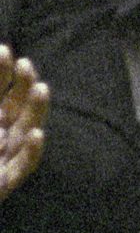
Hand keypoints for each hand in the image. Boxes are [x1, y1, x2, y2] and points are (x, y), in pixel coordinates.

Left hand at [0, 46, 49, 203]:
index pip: (0, 92)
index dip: (3, 72)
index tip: (3, 49)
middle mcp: (2, 137)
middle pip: (18, 107)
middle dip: (23, 84)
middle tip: (25, 63)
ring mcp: (6, 159)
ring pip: (27, 131)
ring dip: (36, 110)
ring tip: (41, 88)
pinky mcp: (5, 183)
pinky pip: (23, 167)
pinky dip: (31, 152)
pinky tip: (37, 135)